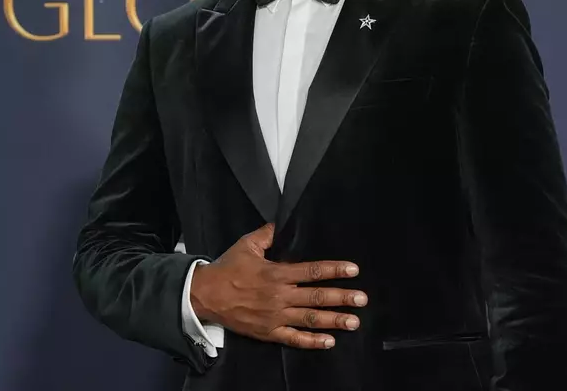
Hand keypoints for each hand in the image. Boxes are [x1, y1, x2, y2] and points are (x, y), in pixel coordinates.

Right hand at [190, 223, 367, 348]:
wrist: (204, 295)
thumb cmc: (226, 269)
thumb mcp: (246, 246)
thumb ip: (266, 234)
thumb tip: (278, 223)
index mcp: (277, 273)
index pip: (312, 271)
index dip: (334, 270)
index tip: (353, 270)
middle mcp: (279, 296)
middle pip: (316, 297)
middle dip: (342, 297)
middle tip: (362, 299)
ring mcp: (275, 316)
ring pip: (309, 319)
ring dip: (333, 320)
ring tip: (354, 322)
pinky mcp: (268, 332)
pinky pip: (293, 339)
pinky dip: (311, 342)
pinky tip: (329, 342)